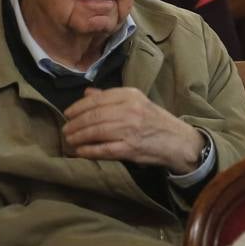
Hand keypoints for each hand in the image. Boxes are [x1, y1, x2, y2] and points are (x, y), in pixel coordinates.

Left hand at [62, 87, 204, 173]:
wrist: (179, 141)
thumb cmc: (156, 121)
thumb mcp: (137, 103)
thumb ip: (111, 98)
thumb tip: (86, 93)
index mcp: (131, 95)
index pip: (97, 99)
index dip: (78, 107)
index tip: (67, 114)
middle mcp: (130, 110)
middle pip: (93, 116)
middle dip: (74, 124)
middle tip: (65, 130)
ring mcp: (130, 129)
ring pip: (94, 132)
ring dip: (77, 137)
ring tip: (70, 140)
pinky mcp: (130, 148)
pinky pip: (102, 149)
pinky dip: (88, 151)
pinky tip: (80, 151)